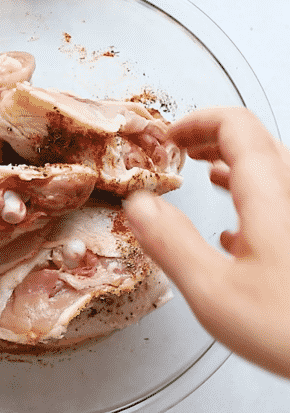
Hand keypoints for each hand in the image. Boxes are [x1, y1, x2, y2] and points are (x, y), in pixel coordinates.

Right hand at [126, 107, 289, 377]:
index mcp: (271, 196)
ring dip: (231, 162)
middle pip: (254, 141)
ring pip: (268, 168)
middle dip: (211, 137)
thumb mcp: (214, 290)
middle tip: (182, 147)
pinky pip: (278, 199)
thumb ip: (171, 242)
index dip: (197, 122)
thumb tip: (138, 206)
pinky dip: (250, 196)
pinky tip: (233, 228)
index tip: (170, 136)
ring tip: (205, 171)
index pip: (235, 126)